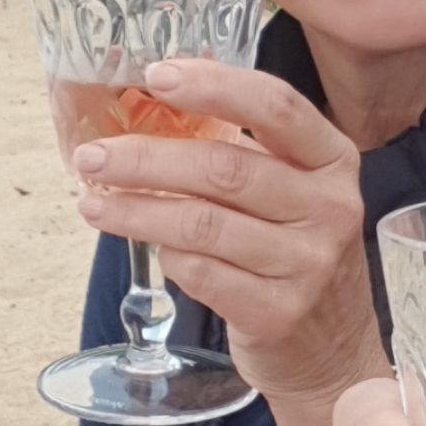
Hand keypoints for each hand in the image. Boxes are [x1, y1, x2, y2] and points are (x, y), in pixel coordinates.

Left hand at [69, 58, 378, 425]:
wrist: (333, 350)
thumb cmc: (294, 253)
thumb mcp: (292, 193)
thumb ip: (242, 152)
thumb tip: (153, 104)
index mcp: (333, 161)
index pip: (276, 106)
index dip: (213, 84)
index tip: (155, 75)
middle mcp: (329, 208)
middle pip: (224, 168)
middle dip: (146, 159)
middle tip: (91, 157)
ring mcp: (307, 264)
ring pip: (202, 224)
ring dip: (136, 211)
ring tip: (93, 204)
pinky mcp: (278, 312)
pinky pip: (201, 273)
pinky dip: (165, 257)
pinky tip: (147, 248)